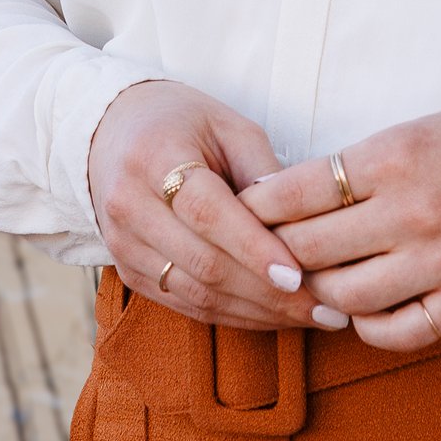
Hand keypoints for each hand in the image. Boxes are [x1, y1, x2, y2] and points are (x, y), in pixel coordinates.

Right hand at [88, 79, 337, 332]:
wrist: (112, 132)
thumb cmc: (183, 123)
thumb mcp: (229, 125)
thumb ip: (263, 170)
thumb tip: (304, 224)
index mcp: (153, 157)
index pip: (206, 212)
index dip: (253, 248)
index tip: (299, 276)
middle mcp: (128, 206)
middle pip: (203, 263)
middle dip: (269, 293)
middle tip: (327, 307)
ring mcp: (123, 245)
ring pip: (196, 294)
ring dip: (258, 312)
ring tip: (312, 316)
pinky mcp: (128, 272)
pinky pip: (186, 305)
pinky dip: (235, 315)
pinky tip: (275, 316)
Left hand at [240, 97, 440, 352]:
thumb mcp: (421, 128)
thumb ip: (359, 164)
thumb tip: (286, 198)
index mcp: (397, 155)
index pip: (295, 191)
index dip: (256, 205)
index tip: (241, 210)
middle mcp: (414, 211)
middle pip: (307, 249)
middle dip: (273, 252)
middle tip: (263, 253)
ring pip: (343, 297)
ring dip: (316, 293)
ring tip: (311, 282)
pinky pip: (396, 332)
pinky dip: (367, 326)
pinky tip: (361, 309)